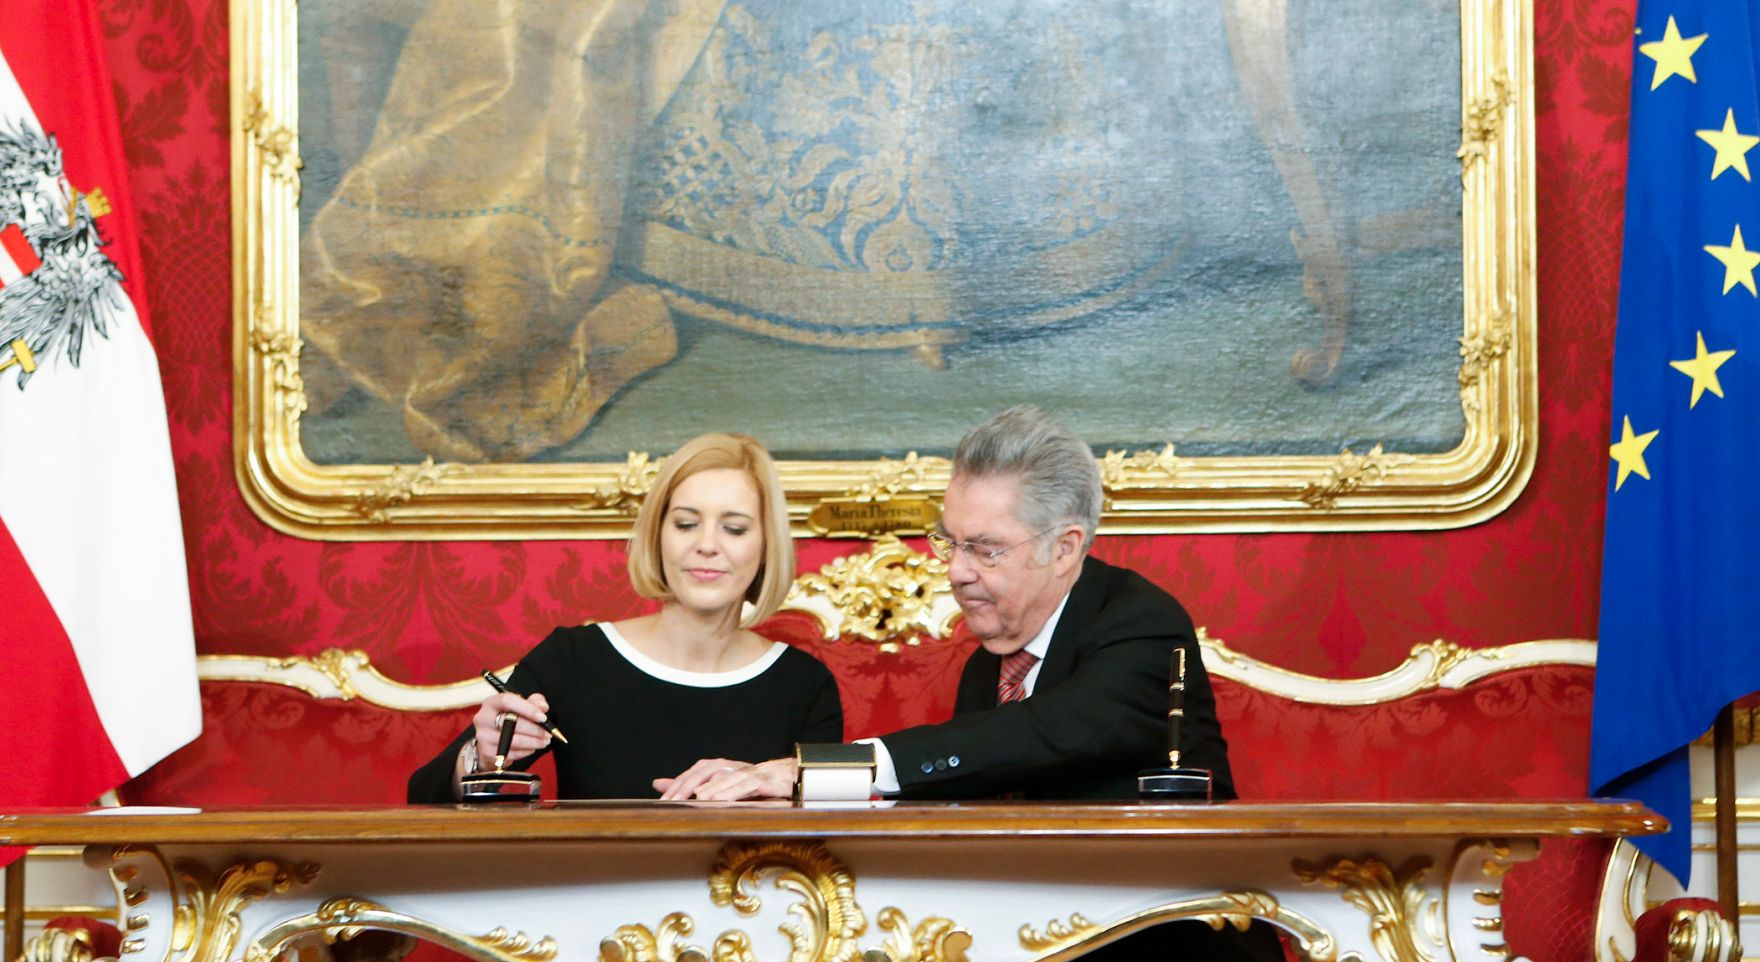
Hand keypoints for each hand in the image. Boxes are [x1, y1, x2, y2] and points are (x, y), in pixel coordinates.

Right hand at [472, 691, 550, 768]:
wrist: (488, 741)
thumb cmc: (506, 720)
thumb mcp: (518, 707)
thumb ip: (533, 702)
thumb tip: (543, 707)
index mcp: (491, 703)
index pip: (508, 701)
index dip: (527, 708)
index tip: (542, 717)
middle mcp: (484, 719)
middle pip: (512, 723)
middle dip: (535, 729)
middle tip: (547, 733)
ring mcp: (484, 737)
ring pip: (515, 741)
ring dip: (534, 742)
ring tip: (544, 741)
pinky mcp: (488, 753)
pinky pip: (512, 753)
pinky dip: (526, 751)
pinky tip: (532, 747)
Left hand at [654, 757, 797, 800]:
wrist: (791, 778)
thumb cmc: (755, 785)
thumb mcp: (722, 788)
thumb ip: (690, 785)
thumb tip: (657, 783)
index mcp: (722, 767)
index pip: (696, 771)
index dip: (679, 783)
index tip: (663, 800)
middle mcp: (734, 766)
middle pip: (707, 770)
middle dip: (690, 784)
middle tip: (675, 800)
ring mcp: (751, 772)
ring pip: (728, 777)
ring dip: (712, 788)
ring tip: (697, 799)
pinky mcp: (767, 781)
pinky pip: (749, 785)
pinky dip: (736, 791)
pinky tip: (726, 800)